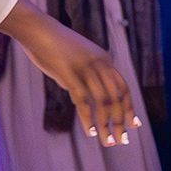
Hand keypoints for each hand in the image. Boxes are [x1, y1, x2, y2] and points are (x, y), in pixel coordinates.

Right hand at [0, 3, 138, 146]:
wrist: (37, 28)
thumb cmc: (52, 45)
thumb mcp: (76, 59)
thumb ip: (84, 77)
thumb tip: (82, 99)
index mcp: (104, 59)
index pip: (123, 88)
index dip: (130, 108)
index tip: (133, 125)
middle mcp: (99, 64)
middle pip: (117, 97)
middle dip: (121, 121)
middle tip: (122, 140)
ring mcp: (85, 68)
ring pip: (102, 102)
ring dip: (106, 124)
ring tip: (107, 141)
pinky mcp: (69, 73)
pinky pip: (82, 100)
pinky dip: (87, 118)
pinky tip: (89, 132)